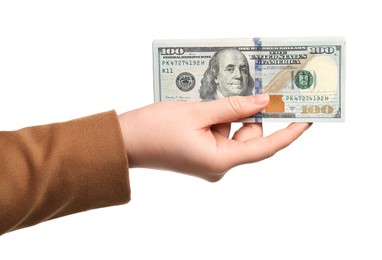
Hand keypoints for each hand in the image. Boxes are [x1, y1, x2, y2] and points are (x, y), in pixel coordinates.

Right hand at [118, 94, 310, 181]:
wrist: (126, 141)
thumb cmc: (155, 129)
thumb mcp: (197, 113)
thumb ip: (233, 107)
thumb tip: (261, 103)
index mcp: (220, 161)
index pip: (265, 148)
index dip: (288, 133)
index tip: (305, 119)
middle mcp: (218, 166)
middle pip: (248, 137)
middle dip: (245, 114)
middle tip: (245, 90)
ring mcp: (209, 162)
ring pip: (233, 134)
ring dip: (227, 114)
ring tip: (208, 101)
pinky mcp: (201, 155)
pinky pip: (220, 135)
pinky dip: (217, 120)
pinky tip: (203, 109)